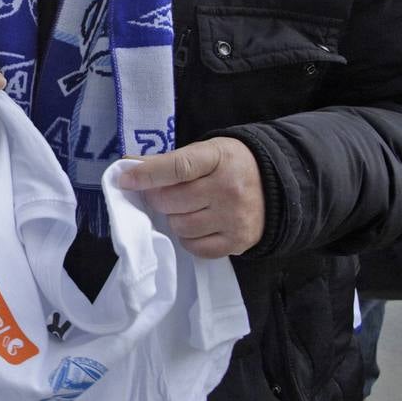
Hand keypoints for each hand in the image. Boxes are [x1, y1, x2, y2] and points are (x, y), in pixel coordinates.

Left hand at [119, 137, 265, 257]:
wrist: (276, 185)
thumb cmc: (229, 165)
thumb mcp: (203, 152)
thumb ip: (167, 161)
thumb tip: (128, 166)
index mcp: (218, 159)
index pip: (177, 168)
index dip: (148, 175)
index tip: (125, 180)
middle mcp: (229, 189)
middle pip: (172, 202)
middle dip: (158, 199)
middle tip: (163, 195)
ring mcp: (235, 218)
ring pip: (180, 226)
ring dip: (174, 219)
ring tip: (185, 209)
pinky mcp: (238, 241)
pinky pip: (196, 248)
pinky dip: (188, 239)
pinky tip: (197, 225)